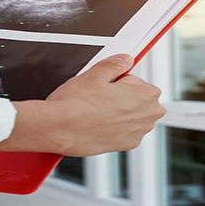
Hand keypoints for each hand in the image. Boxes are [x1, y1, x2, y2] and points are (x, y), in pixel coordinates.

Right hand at [0, 54, 165, 156]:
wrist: (57, 129)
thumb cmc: (74, 101)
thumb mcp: (95, 73)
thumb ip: (116, 64)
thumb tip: (126, 58)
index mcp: (147, 96)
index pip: (138, 81)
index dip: (118, 80)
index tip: (102, 82)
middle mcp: (147, 117)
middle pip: (137, 100)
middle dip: (120, 96)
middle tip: (94, 95)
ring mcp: (135, 134)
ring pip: (128, 116)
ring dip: (115, 112)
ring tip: (90, 108)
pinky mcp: (121, 146)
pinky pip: (119, 132)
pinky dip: (108, 127)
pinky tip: (91, 123)